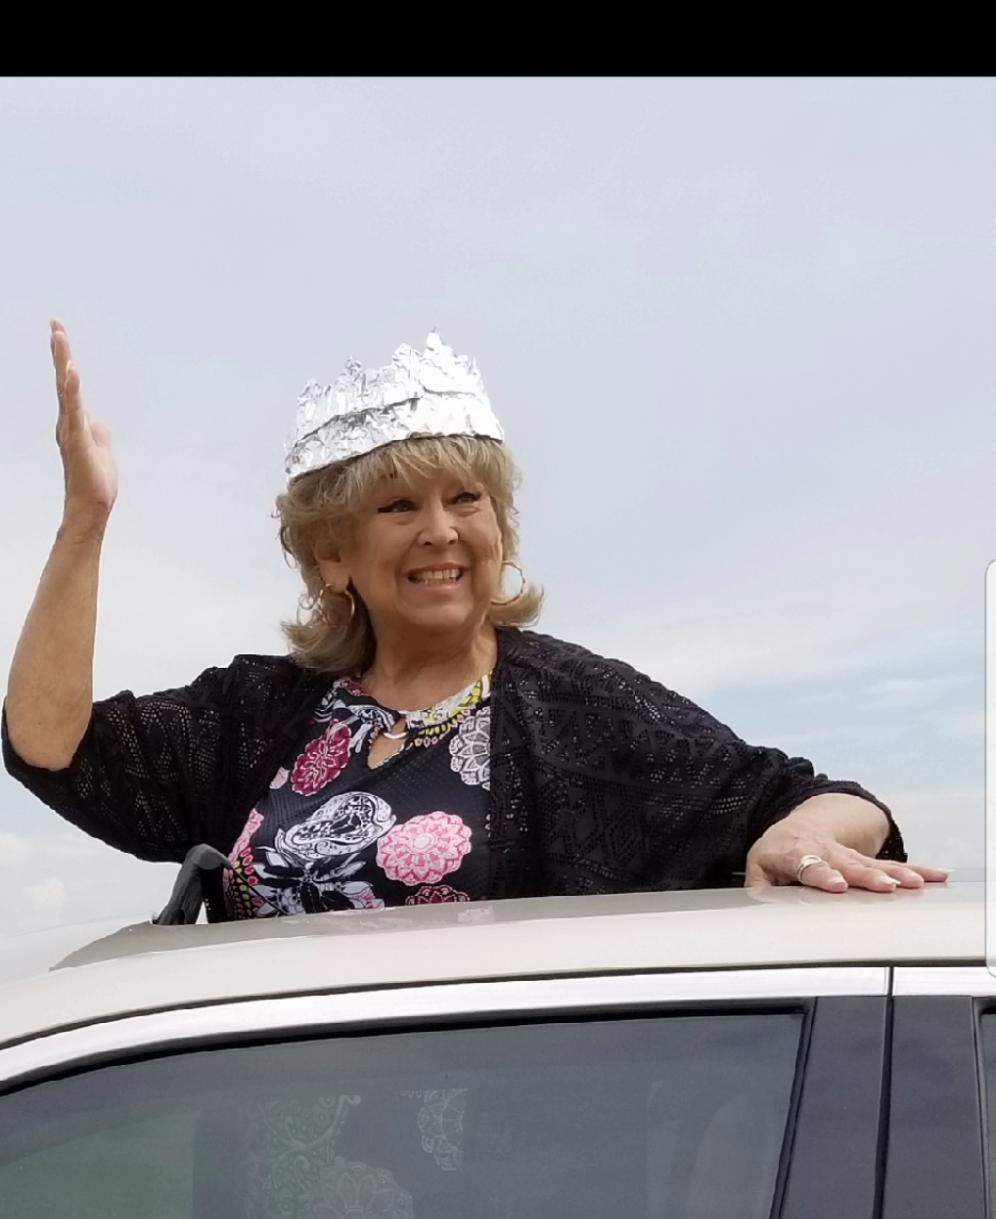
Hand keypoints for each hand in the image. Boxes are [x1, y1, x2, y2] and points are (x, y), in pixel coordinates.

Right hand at [51, 319, 117, 534]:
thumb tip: (98, 422)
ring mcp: (71, 430)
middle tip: (55, 324)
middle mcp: (68, 422)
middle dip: (60, 352)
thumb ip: (99, 433)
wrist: (92, 507)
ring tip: (59, 337)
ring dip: (63, 363)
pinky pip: (75, 411)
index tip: (59, 333)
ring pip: (66, 390)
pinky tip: (71, 371)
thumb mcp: (102, 450)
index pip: (70, 385)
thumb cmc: (95, 482)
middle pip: (64, 381)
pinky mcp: (79, 440)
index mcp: (75, 422)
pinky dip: (72, 390)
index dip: (64, 360)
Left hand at [745, 810, 948, 892]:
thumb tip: (758, 908)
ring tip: (914, 884)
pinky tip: (935, 877)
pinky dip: (915, 871)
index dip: (823, 874)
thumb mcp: (759, 867)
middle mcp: (826, 853)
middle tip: (885, 887)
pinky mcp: (866, 860)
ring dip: (895, 874)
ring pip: (873, 865)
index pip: (809, 866)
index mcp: (797, 855)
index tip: (837, 884)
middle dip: (867, 877)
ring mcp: (848, 855)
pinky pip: (891, 866)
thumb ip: (759, 887)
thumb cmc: (779, 852)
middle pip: (848, 866)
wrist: (798, 827)